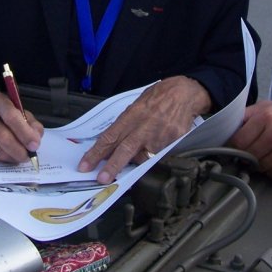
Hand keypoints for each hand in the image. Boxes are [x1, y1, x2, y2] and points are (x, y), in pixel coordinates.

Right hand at [0, 91, 42, 162]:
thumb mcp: (14, 107)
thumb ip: (29, 121)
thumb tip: (37, 139)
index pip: (12, 117)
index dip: (25, 133)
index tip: (35, 145)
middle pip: (2, 137)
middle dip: (19, 150)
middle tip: (28, 156)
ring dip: (12, 157)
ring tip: (19, 155)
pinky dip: (3, 159)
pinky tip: (6, 153)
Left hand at [78, 76, 210, 183]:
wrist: (185, 93)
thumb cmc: (159, 96)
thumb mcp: (137, 103)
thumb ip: (125, 123)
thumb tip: (111, 142)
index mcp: (133, 114)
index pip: (110, 136)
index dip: (96, 152)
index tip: (86, 165)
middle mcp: (145, 125)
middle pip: (125, 149)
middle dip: (112, 166)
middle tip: (101, 178)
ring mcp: (160, 135)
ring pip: (143, 157)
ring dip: (133, 164)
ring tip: (127, 168)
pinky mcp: (173, 141)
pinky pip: (158, 155)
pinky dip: (150, 158)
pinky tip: (148, 155)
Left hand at [228, 100, 271, 177]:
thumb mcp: (268, 106)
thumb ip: (246, 115)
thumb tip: (227, 129)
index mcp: (267, 117)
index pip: (238, 140)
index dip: (234, 145)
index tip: (236, 146)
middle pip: (247, 155)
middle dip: (246, 154)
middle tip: (252, 150)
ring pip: (259, 166)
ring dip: (259, 162)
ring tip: (268, 152)